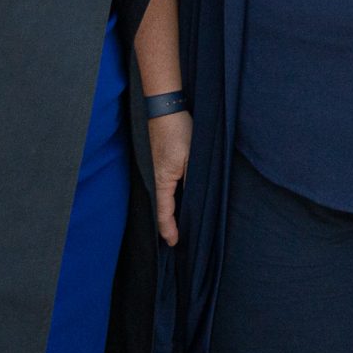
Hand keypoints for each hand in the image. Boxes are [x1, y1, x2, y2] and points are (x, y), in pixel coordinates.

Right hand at [148, 110, 191, 246]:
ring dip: (169, 211)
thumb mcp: (191, 158)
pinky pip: (164, 187)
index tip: (174, 243)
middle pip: (161, 208)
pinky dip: (170, 198)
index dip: (169, 229)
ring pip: (163, 198)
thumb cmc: (178, 132)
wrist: (165, 110)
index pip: (164, 212)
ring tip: (178, 225)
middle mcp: (156, 179)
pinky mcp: (160, 164)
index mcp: (162, 181)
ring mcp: (157, 171)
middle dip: (168, 224)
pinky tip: (178, 200)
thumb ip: (192, 180)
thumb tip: (195, 200)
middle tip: (177, 240)